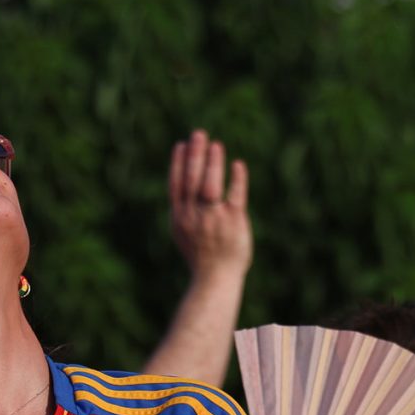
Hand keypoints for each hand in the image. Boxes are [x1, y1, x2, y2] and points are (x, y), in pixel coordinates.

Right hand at [169, 129, 251, 281]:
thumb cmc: (202, 257)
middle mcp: (193, 216)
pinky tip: (238, 165)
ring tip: (216, 145)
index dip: (178, 163)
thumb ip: (184, 212)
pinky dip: (236, 179)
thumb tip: (185, 188)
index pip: (176, 185)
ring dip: (212, 162)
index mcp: (179, 218)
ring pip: (210, 184)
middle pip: (191, 179)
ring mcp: (213, 218)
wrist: (215, 280)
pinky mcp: (233, 221)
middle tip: (199, 134)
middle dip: (194, 155)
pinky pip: (235, 195)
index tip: (181, 145)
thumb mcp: (184, 234)